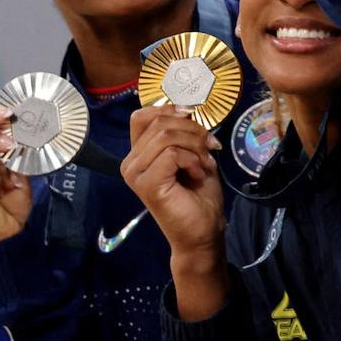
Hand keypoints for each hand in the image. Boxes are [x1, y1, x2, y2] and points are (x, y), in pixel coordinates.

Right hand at [121, 106, 225, 260]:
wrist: (203, 231)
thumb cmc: (198, 194)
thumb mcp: (192, 153)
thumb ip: (182, 132)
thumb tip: (184, 109)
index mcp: (138, 154)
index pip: (142, 115)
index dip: (169, 109)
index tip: (192, 118)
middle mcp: (130, 162)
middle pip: (160, 122)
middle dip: (193, 131)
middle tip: (210, 149)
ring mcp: (135, 174)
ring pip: (167, 135)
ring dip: (196, 146)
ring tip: (204, 165)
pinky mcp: (147, 184)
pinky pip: (172, 154)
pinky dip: (193, 160)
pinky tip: (198, 176)